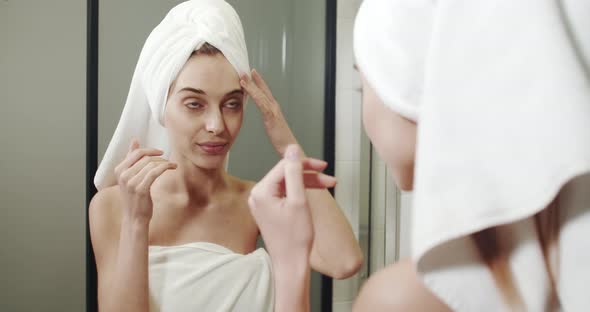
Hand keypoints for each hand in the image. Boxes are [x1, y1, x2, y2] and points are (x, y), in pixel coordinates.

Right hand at [114, 139, 176, 222]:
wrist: (134, 217)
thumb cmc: (134, 196)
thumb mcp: (130, 176)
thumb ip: (131, 158)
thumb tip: (134, 140)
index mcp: (119, 170)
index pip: (136, 153)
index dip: (150, 150)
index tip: (160, 152)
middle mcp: (123, 175)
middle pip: (145, 158)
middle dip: (159, 157)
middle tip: (167, 161)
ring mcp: (131, 182)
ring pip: (151, 164)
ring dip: (164, 163)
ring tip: (172, 165)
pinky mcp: (141, 189)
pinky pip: (155, 172)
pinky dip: (166, 167)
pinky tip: (172, 167)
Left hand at [240, 69, 297, 156]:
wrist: (291, 150)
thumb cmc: (283, 143)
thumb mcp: (275, 130)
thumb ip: (271, 123)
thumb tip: (269, 121)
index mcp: (274, 110)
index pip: (265, 94)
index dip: (258, 84)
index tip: (251, 75)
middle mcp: (275, 107)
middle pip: (263, 90)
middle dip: (254, 80)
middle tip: (244, 70)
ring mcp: (274, 110)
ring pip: (260, 93)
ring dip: (251, 84)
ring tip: (242, 75)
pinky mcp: (271, 116)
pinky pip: (260, 102)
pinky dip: (253, 93)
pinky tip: (246, 87)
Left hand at [248, 145, 335, 265]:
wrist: (291, 264)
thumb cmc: (295, 238)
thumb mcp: (299, 200)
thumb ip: (295, 172)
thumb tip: (292, 150)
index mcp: (261, 191)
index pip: (284, 166)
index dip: (306, 164)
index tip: (324, 166)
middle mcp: (257, 195)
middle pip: (286, 174)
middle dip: (309, 175)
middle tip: (329, 179)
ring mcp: (261, 203)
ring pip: (287, 184)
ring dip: (306, 183)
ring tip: (327, 186)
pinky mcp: (268, 210)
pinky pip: (284, 194)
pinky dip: (299, 193)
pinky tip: (313, 195)